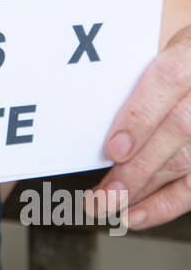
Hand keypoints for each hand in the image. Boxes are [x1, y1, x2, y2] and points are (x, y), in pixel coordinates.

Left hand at [93, 25, 190, 229]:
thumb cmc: (179, 62)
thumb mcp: (155, 53)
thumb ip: (133, 81)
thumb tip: (89, 116)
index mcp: (189, 54)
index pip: (168, 81)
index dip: (141, 118)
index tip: (114, 148)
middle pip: (179, 130)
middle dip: (138, 168)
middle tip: (102, 194)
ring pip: (187, 161)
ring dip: (143, 190)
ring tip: (107, 205)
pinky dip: (165, 205)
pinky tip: (135, 216)